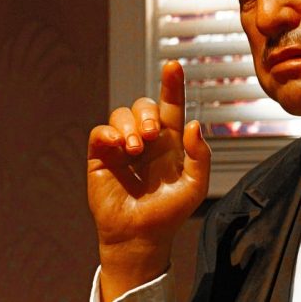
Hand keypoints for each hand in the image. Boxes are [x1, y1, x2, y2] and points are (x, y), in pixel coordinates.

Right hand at [87, 60, 210, 300]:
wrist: (140, 236)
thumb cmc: (169, 213)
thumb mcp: (194, 185)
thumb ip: (200, 155)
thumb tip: (194, 125)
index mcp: (170, 142)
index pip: (171, 106)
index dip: (172, 85)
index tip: (174, 65)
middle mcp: (146, 139)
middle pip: (144, 105)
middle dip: (147, 113)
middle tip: (151, 135)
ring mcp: (122, 146)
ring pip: (121, 114)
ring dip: (129, 126)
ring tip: (135, 149)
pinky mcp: (101, 156)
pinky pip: (100, 132)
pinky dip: (108, 133)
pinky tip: (118, 147)